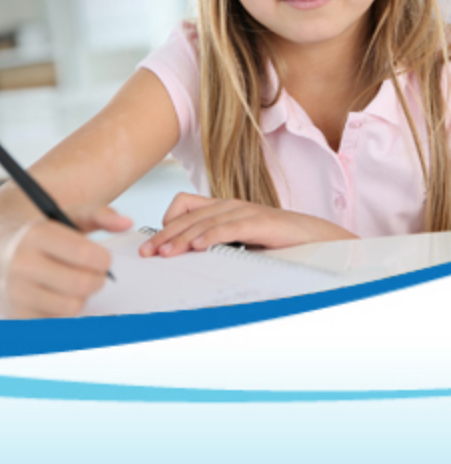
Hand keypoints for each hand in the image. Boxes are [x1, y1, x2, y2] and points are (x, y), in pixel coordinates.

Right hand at [5, 206, 131, 317]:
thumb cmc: (37, 234)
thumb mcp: (64, 215)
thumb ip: (98, 215)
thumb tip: (126, 223)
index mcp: (35, 235)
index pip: (85, 255)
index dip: (103, 259)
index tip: (103, 259)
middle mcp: (21, 264)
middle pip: (82, 284)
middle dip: (97, 279)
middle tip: (94, 273)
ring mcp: (17, 293)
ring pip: (72, 307)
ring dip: (81, 297)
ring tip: (73, 283)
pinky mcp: (16, 316)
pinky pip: (57, 322)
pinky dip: (64, 311)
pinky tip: (57, 295)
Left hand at [139, 192, 354, 256]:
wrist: (316, 238)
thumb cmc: (276, 241)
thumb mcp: (238, 242)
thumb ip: (216, 244)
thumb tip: (187, 258)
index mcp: (221, 208)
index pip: (183, 206)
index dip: (165, 223)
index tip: (152, 245)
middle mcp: (228, 206)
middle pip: (186, 216)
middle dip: (163, 235)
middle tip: (147, 252)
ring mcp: (243, 211)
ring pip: (202, 222)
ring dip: (180, 238)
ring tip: (165, 253)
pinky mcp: (258, 222)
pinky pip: (228, 228)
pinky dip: (210, 236)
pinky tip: (197, 247)